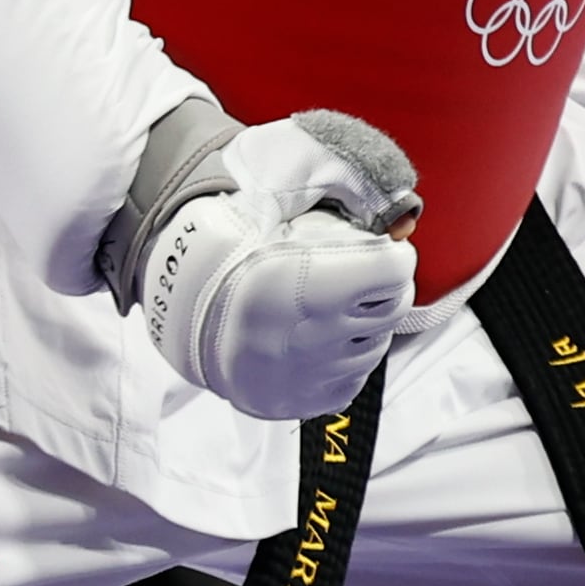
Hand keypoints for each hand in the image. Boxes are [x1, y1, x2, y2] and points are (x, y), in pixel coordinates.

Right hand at [99, 101, 422, 420]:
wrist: (184, 305)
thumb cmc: (233, 244)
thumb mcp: (278, 194)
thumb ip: (339, 184)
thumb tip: (400, 207)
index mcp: (311, 282)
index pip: (396, 271)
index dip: (389, 252)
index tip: (374, 247)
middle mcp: (316, 335)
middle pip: (393, 307)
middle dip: (381, 284)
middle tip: (351, 271)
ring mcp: (312, 375)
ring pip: (375, 344)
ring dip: (364, 321)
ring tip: (326, 304)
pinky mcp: (305, 401)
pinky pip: (354, 378)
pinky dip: (346, 356)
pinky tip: (319, 336)